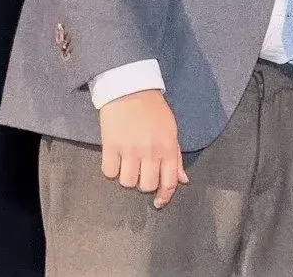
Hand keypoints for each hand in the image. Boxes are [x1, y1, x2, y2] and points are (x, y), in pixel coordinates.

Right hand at [98, 89, 188, 207]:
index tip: (159, 203)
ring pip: (127, 183)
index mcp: (168, 147)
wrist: (131, 89)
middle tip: (142, 172)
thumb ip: (176, 158)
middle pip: (147, 186)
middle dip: (145, 184)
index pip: (169, 181)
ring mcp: (129, 149)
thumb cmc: (154, 110)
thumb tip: (183, 181)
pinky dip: (111, 170)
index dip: (165, 196)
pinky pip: (109, 172)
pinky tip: (115, 159)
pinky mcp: (110, 146)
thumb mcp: (171, 131)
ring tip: (128, 164)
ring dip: (128, 178)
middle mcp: (150, 151)